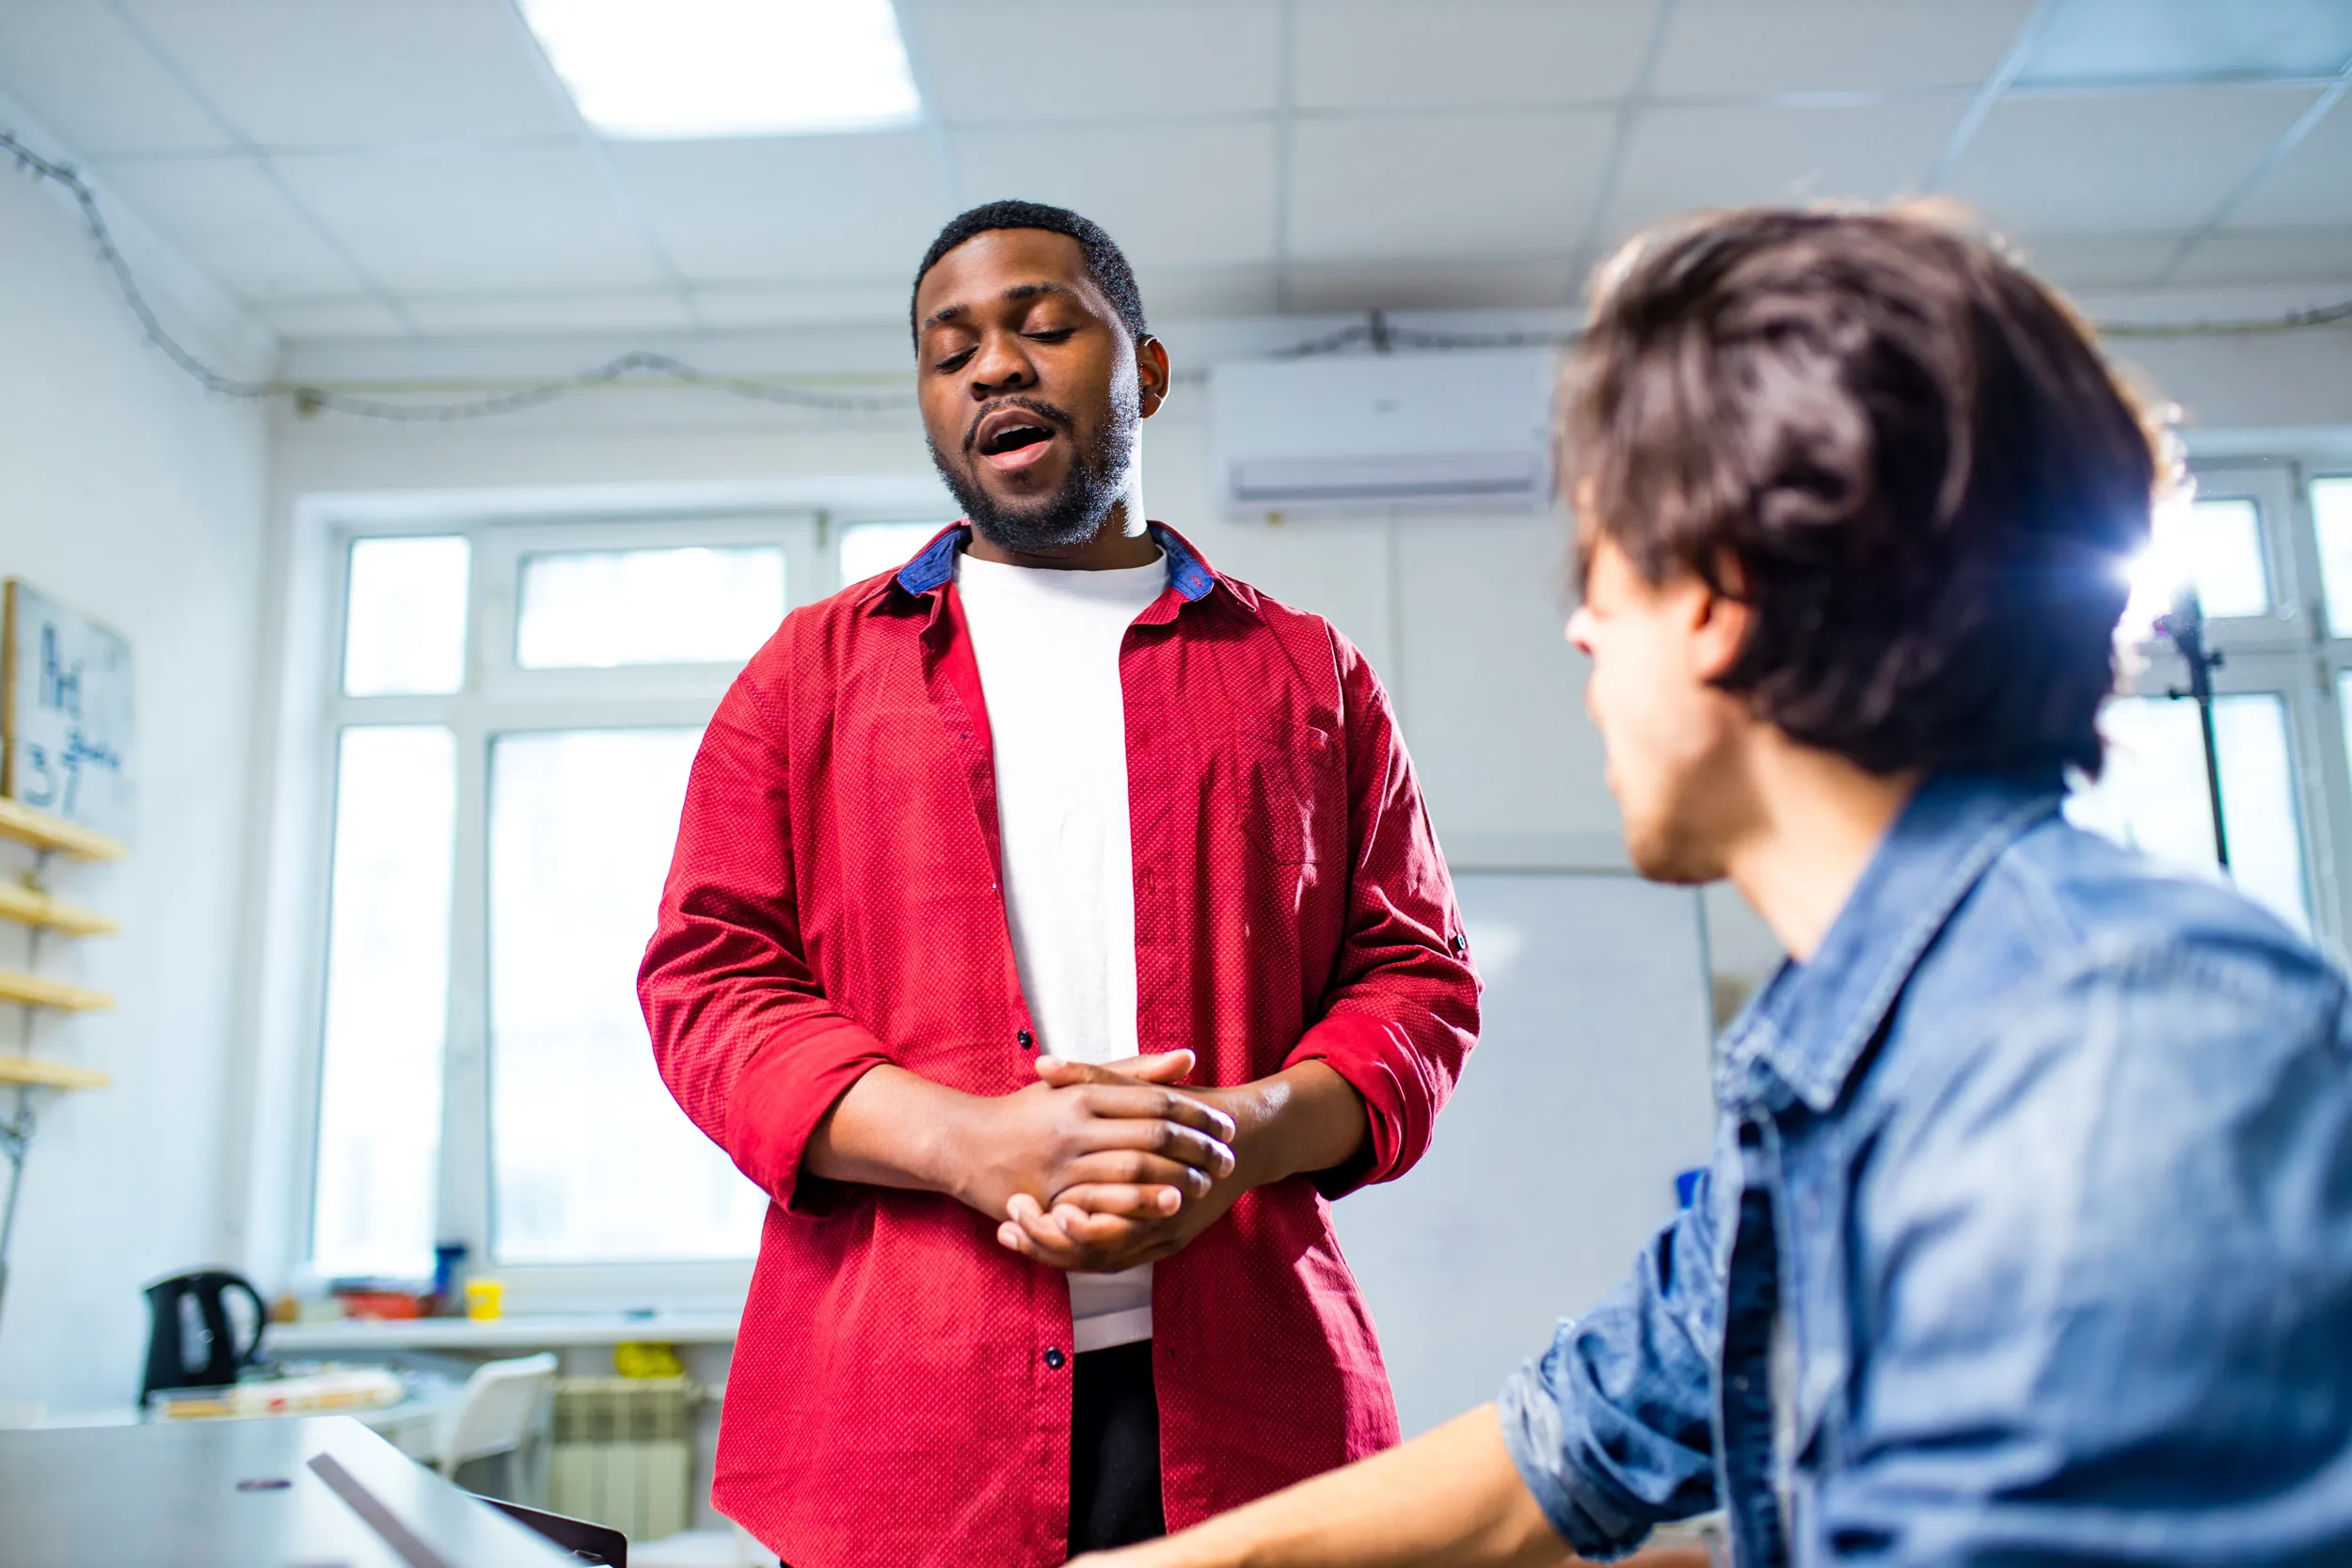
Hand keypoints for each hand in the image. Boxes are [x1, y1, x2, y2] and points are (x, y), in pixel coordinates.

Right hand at [950, 1050, 1235, 1243]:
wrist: (962, 1144)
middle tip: (1229, 1160)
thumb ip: (1134, 1072)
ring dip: (1176, 1179)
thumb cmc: (1026, 1113)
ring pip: (1131, 1170)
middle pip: (1151, 1136)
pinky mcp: (1049, 1197)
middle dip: (1196, 1150)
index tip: (1226, 1127)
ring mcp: (1061, 1162)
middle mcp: (1075, 1125)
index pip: (1155, 1101)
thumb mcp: (1076, 1083)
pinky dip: (1138, 1207)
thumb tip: (1191, 1057)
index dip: (1196, 1116)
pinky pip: (1101, 1204)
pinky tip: (1165, 1211)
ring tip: (1206, 1187)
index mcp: (1085, 1094)